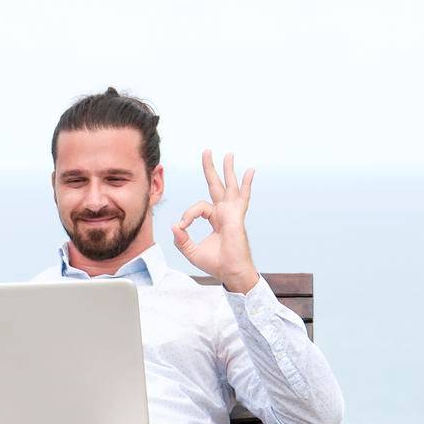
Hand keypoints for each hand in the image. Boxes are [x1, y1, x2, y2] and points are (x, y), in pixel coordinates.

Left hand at [171, 149, 259, 292]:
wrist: (230, 272)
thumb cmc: (215, 263)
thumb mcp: (191, 251)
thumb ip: (181, 239)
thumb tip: (174, 225)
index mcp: (215, 219)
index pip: (198, 207)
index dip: (187, 214)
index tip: (182, 226)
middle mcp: (224, 213)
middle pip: (216, 186)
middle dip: (211, 169)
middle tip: (207, 152)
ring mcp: (232, 213)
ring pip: (229, 186)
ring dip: (228, 169)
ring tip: (227, 154)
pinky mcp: (236, 217)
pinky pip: (241, 197)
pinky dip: (246, 184)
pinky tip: (250, 170)